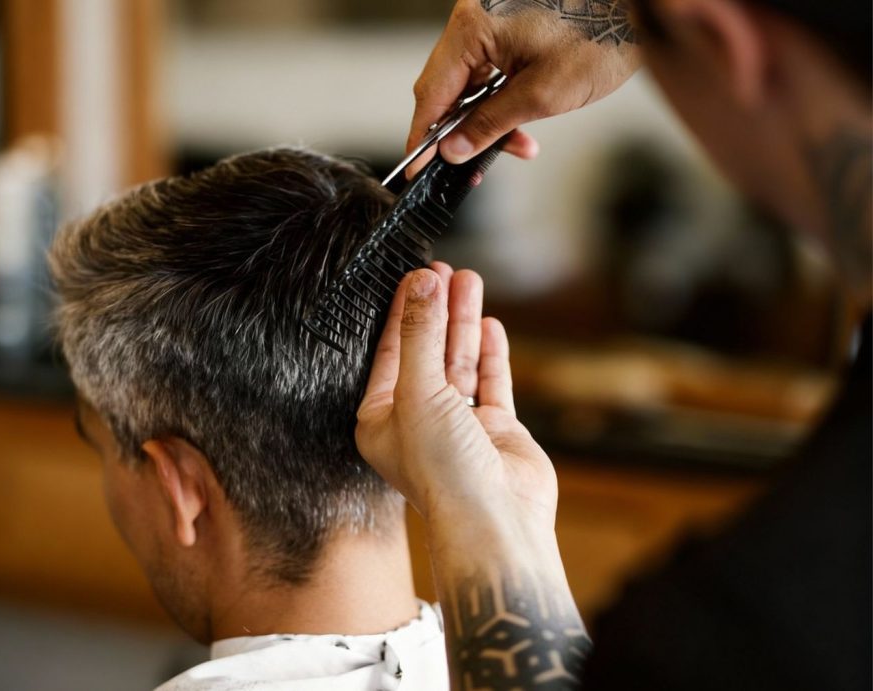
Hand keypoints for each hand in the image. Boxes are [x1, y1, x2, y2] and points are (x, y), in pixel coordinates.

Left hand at [355, 263, 557, 529]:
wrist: (495, 521)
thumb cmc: (442, 469)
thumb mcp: (419, 392)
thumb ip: (422, 335)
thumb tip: (424, 283)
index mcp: (381, 419)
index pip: (390, 353)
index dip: (403, 312)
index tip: (415, 274)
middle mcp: (417, 421)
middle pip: (425, 351)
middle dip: (435, 310)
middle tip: (444, 269)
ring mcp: (458, 426)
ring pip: (459, 362)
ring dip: (464, 323)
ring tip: (470, 281)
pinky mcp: (494, 431)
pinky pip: (490, 383)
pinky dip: (490, 354)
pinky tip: (490, 325)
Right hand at [407, 0, 640, 171]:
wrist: (642, 7)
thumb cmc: (602, 34)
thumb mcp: (543, 94)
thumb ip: (490, 124)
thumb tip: (454, 150)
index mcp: (474, 26)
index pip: (431, 91)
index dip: (423, 136)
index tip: (417, 167)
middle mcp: (476, 18)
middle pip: (447, 87)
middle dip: (460, 132)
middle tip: (470, 167)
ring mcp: (492, 20)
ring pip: (470, 83)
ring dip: (486, 120)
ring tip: (517, 146)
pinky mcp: (509, 25)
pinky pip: (489, 70)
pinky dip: (500, 99)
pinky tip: (520, 126)